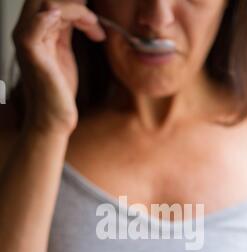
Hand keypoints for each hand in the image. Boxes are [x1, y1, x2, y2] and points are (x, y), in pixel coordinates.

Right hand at [13, 0, 105, 133]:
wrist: (54, 120)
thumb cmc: (58, 92)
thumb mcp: (63, 52)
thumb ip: (64, 30)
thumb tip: (77, 11)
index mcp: (34, 31)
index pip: (48, 0)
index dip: (73, 4)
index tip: (93, 20)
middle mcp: (26, 32)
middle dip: (73, 3)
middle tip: (93, 18)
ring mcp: (27, 42)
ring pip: (47, 4)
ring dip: (77, 11)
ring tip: (94, 27)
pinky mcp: (33, 54)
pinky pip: (37, 24)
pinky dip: (56, 16)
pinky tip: (79, 22)